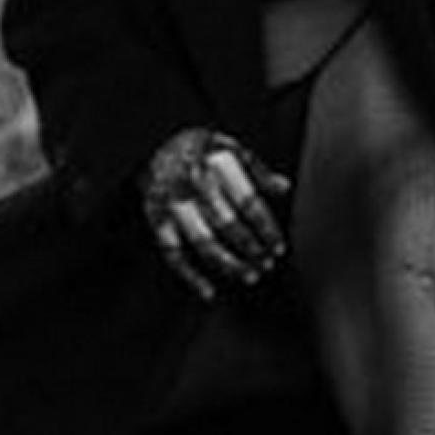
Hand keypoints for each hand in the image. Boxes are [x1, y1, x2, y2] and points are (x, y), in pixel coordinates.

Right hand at [139, 127, 290, 299]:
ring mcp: (173, 203)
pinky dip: (190, 277)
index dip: (266, 228)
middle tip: (266, 264)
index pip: (248, 202)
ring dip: (229, 264)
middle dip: (251, 249)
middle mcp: (195, 183)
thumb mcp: (229, 146)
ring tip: (249, 276)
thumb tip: (284, 188)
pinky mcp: (156, 219)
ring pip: (204, 243)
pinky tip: (208, 291)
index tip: (278, 247)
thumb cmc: (197, 148)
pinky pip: (173, 254)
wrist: (149, 143)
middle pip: (228, 224)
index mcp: (217, 163)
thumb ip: (257, 170)